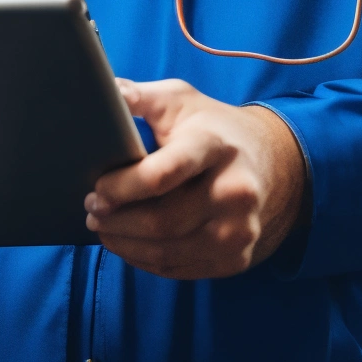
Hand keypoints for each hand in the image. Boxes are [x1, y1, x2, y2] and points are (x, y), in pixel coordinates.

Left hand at [85, 79, 307, 278]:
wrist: (271, 163)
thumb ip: (139, 96)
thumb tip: (102, 92)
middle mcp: (234, 192)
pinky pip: (179, 269)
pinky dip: (145, 260)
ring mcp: (239, 230)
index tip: (97, 188)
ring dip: (124, 245)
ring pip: (166, 252)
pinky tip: (129, 244)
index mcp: (215, 146)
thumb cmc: (211, 128)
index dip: (121, 186)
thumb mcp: (179, 100)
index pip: (162, 174)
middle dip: (116, 220)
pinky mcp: (236, 258)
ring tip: (102, 227)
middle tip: (91, 210)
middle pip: (161, 221)